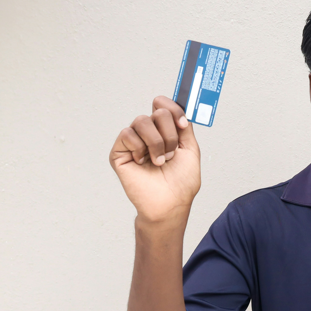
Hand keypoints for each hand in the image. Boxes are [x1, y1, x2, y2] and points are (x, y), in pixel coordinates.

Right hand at [109, 96, 201, 222]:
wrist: (169, 204)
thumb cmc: (181, 183)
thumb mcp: (190, 150)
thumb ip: (185, 128)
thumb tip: (180, 109)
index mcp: (165, 131)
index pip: (164, 106)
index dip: (174, 109)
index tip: (183, 124)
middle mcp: (149, 133)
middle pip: (158, 112)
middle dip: (169, 134)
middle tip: (171, 154)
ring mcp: (134, 141)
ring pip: (141, 121)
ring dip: (156, 142)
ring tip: (159, 161)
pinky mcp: (119, 151)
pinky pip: (127, 134)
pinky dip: (139, 148)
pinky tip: (143, 162)